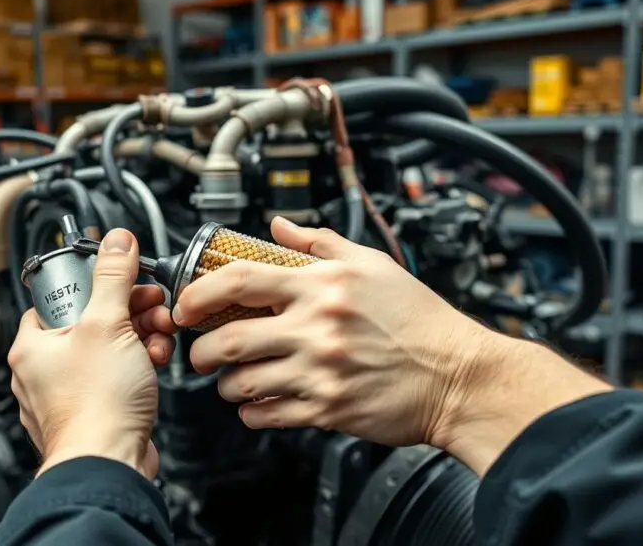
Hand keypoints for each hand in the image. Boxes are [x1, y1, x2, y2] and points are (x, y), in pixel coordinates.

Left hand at [9, 229, 177, 478]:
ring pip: (107, 349)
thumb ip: (113, 277)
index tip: (123, 281)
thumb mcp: (108, 324)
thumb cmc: (95, 406)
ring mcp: (67, 393)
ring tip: (158, 337)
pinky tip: (154, 364)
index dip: (97, 284)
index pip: (60, 295)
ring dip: (139, 337)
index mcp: (32, 345)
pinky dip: (136, 366)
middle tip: (152, 308)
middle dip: (130, 312)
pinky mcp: (93, 412)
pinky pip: (115, 377)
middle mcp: (43, 370)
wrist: (109, 465)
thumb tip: (117, 241)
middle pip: (90, 321)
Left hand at [174, 217, 611, 474]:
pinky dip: (250, 412)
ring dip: (224, 384)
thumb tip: (279, 227)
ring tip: (230, 379)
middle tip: (199, 351)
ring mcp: (320, 371)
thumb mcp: (372, 264)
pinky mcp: (328, 409)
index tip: (185, 304)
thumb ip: (319, 243)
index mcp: (322, 286)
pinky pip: (268, 415)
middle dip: (200, 350)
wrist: (457, 375)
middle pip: (228, 339)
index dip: (199, 292)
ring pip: (241, 383)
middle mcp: (316, 328)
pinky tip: (255, 404)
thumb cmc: (418, 319)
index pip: (240, 279)